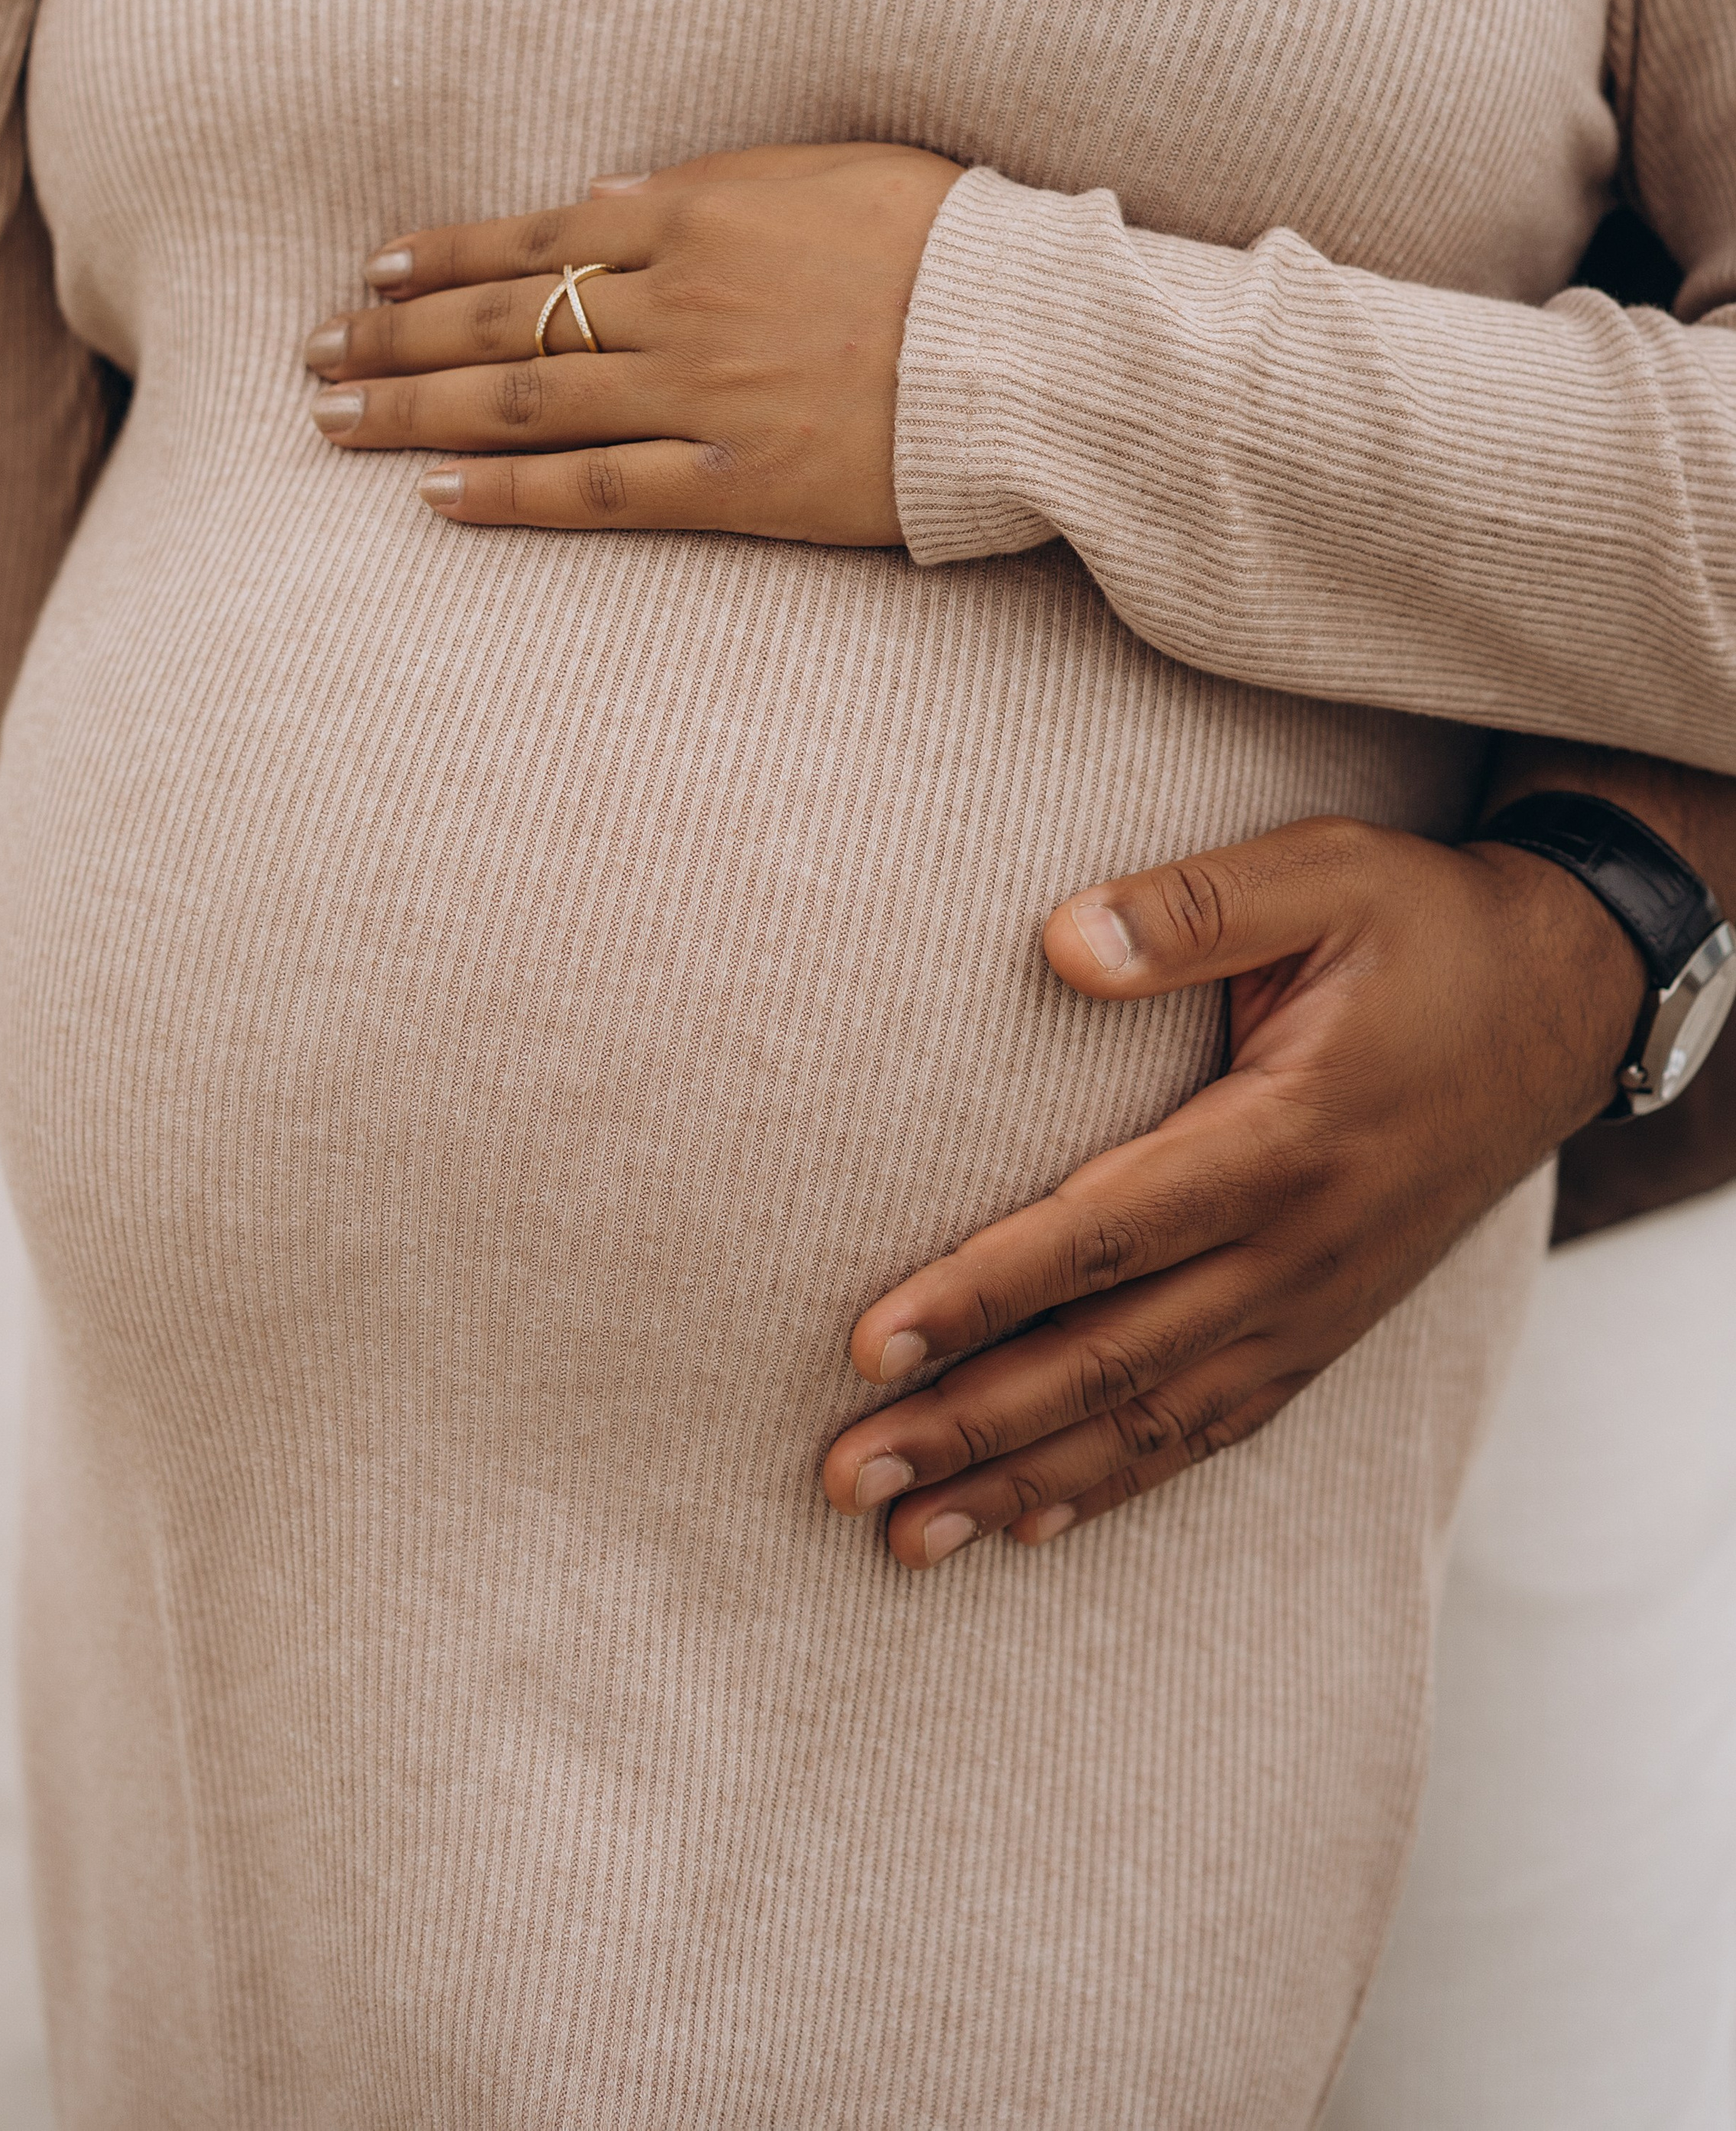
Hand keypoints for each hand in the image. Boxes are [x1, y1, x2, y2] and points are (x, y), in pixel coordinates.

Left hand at [303, 142, 962, 544]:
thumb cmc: (952, 243)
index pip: (535, 238)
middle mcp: (678, 300)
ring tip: (334, 425)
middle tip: (315, 356)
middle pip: (504, 319)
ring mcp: (699, 394)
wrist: (1035, 343)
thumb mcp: (830, 172)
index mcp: (701, 213)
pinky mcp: (734, 481)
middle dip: (396, 336)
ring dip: (416, 410)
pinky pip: (594, 489)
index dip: (442, 256)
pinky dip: (507, 492)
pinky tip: (433, 495)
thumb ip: (711, 185)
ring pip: (524, 399)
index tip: (372, 272)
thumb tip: (604, 199)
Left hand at [818, 814, 1643, 1568]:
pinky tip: (1031, 1519)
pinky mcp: (1327, 1325)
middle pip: (1108, 1360)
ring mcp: (1318, 1304)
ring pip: (1152, 1421)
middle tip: (842, 1475)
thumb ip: (1190, 910)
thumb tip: (1058, 943)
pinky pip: (1213, 1429)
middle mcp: (1300, 1249)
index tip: (869, 1346)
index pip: (1100, 1237)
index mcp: (1284, 1140)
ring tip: (905, 1532)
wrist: (1568, 999)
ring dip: (1022, 1480)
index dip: (981, 1294)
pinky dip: (1118, 1483)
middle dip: (968, 1425)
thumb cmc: (1429, 927)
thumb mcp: (1325, 877)